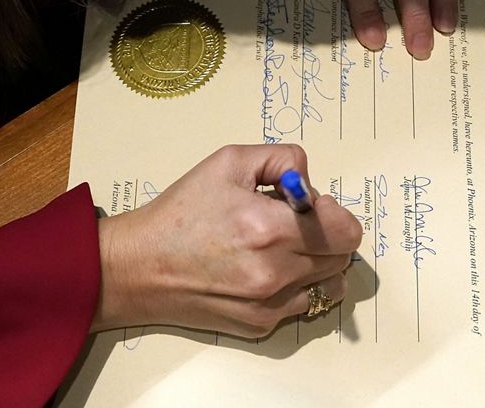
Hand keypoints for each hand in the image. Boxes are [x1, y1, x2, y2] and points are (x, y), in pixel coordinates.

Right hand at [92, 145, 361, 336]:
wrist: (138, 268)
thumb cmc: (181, 211)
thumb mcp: (229, 161)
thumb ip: (282, 159)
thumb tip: (310, 183)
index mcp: (270, 229)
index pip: (346, 231)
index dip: (334, 213)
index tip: (310, 206)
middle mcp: (276, 272)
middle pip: (342, 256)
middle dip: (326, 234)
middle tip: (292, 223)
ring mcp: (270, 304)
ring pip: (330, 283)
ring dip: (317, 262)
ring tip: (282, 248)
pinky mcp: (261, 325)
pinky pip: (304, 303)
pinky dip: (296, 286)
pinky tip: (265, 270)